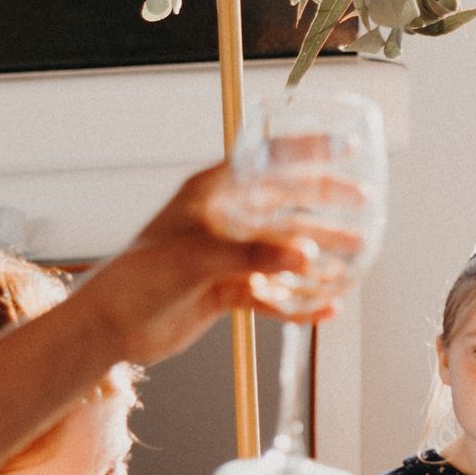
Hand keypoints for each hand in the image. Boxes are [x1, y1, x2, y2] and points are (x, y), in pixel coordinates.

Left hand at [72, 161, 354, 365]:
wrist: (111, 327)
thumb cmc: (138, 278)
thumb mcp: (196, 260)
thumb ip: (253, 257)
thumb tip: (308, 256)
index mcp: (212, 194)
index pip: (267, 161)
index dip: (308, 151)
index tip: (346, 147)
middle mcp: (224, 220)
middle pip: (286, 204)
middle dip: (327, 206)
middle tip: (365, 207)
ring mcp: (227, 256)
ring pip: (284, 251)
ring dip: (320, 256)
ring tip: (356, 262)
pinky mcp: (228, 289)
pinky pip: (274, 294)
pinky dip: (299, 302)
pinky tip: (325, 309)